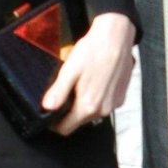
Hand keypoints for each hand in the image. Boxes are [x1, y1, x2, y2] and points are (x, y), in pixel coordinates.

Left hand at [42, 11, 134, 136]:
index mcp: (88, 105)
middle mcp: (103, 109)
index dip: (54, 124)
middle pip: (79, 121)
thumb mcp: (69, 70)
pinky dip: (97, 98)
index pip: (66, 129)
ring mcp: (113, 104)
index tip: (49, 115)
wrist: (117, 37)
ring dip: (84, 104)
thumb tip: (47, 108)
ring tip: (80, 84)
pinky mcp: (121, 97)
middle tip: (65, 92)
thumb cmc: (93, 51)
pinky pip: (104, 105)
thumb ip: (58, 92)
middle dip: (69, 112)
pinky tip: (95, 82)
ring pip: (92, 113)